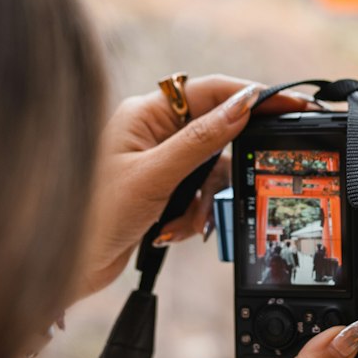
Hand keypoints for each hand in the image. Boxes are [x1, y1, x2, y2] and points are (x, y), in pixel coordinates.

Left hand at [74, 75, 310, 300]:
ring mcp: (158, 162)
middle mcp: (154, 132)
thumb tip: (244, 104)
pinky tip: (169, 233)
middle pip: (217, 134)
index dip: (254, 96)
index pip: (212, 91)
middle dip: (224, 168)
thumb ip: (202, 140)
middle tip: (248, 179)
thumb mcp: (154, 176)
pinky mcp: (160, 191)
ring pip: (211, 172)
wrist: (64, 266)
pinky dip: (191, 217)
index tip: (293, 103)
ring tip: (178, 223)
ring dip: (202, 202)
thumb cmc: (93, 216)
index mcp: (146, 113)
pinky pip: (198, 196)